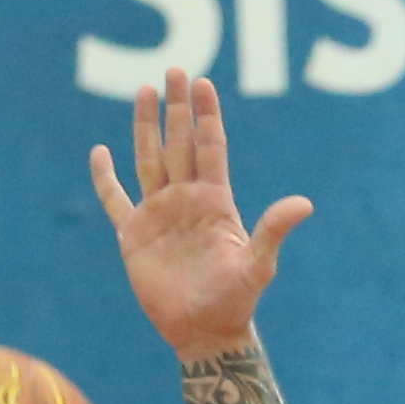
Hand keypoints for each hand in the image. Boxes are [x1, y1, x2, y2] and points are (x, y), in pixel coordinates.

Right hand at [92, 68, 312, 359]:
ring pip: (149, 160)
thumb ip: (273, 231)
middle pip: (180, 143)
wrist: (205, 332)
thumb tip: (304, 204)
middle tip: (174, 71)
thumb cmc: (236, 301)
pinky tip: (100, 152)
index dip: (207, 115)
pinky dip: (105, 178)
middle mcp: (187, 200)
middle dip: (177, 108)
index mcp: (215, 200)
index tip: (203, 82)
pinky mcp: (134, 236)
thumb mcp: (258, 265)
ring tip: (144, 91)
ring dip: (145, 127)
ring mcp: (159, 214)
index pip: (211, 147)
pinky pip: (115, 200)